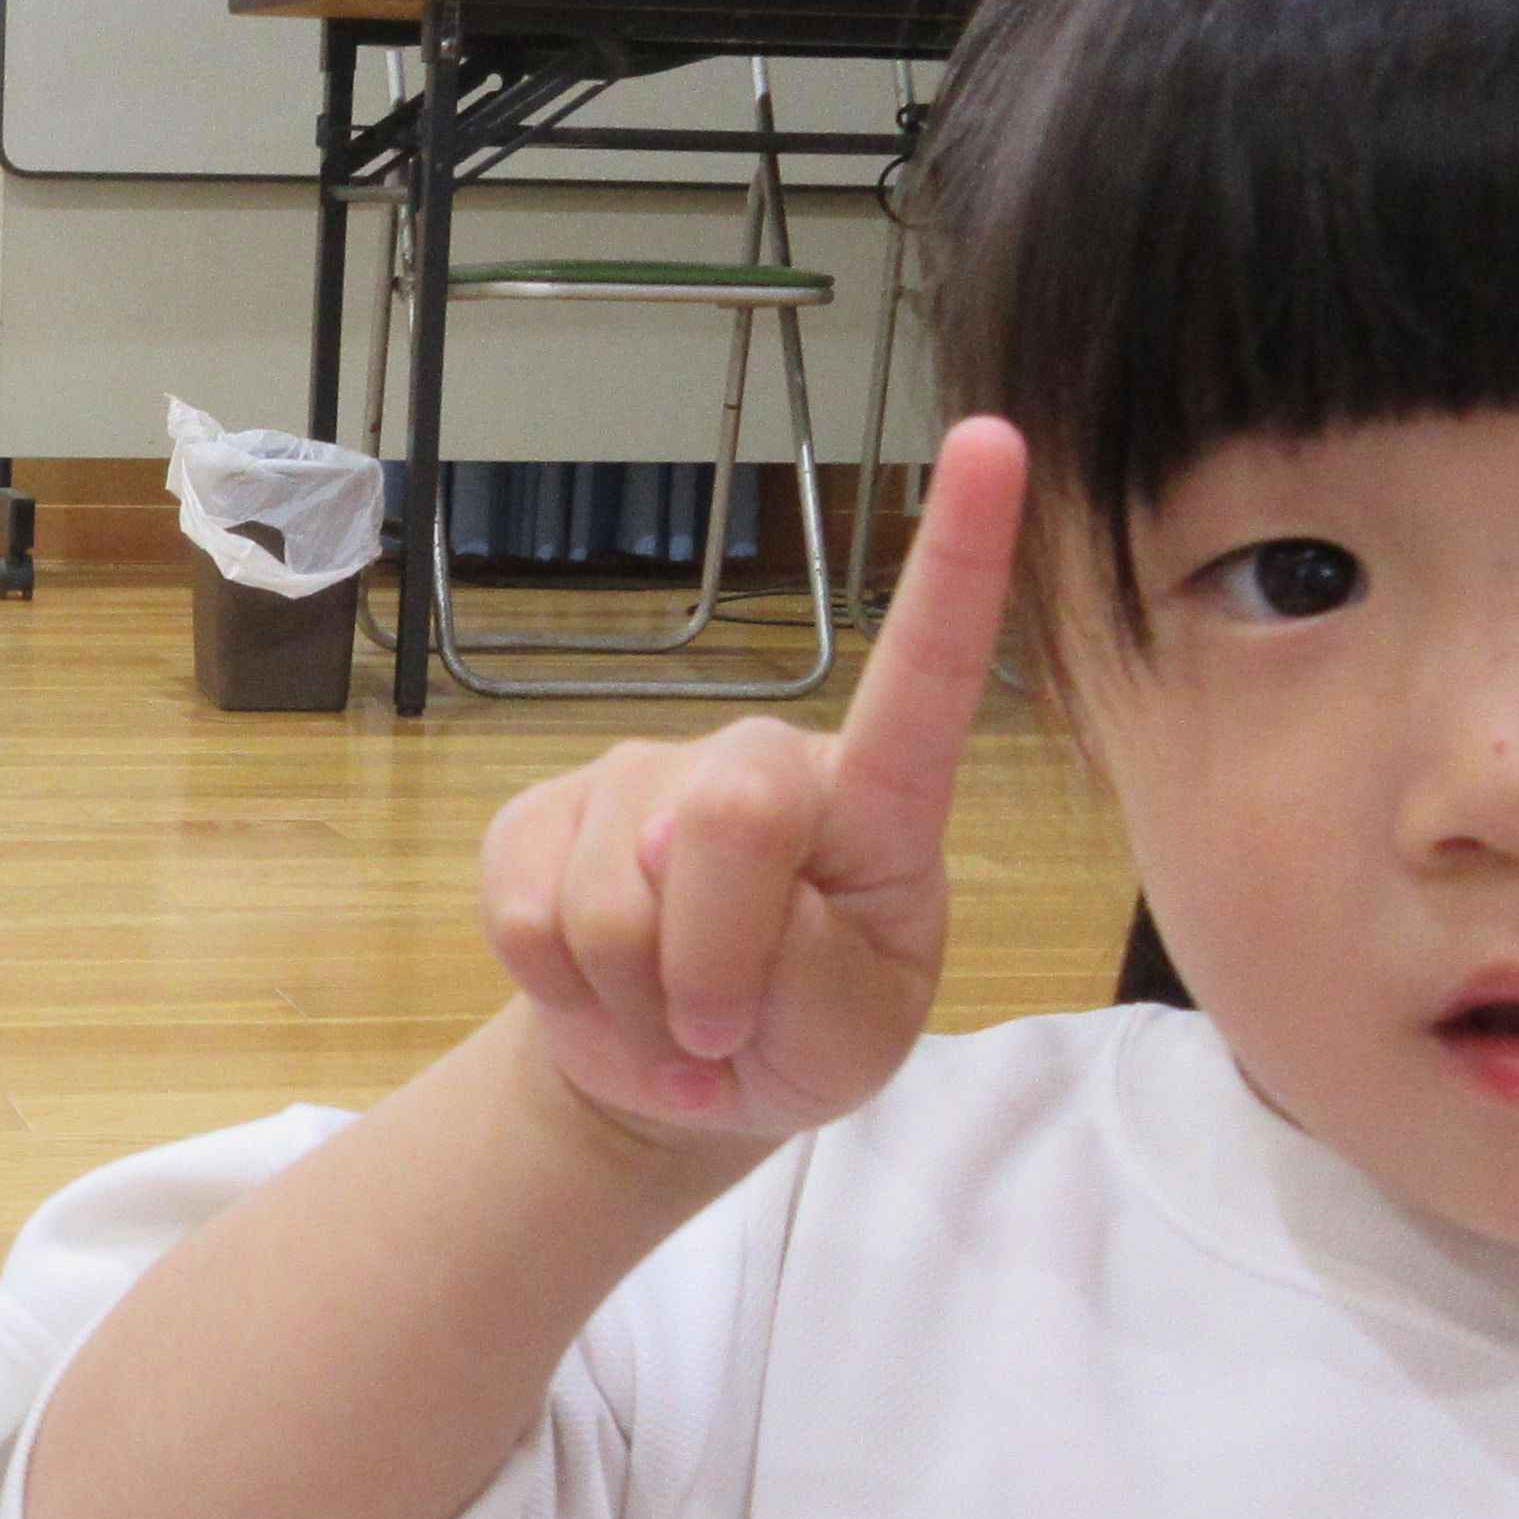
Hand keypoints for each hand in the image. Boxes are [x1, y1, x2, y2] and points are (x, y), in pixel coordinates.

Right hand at [478, 414, 1022, 1146]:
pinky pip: (526, 918)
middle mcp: (760, 761)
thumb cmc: (799, 1039)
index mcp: (876, 800)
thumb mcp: (850, 1040)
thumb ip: (809, 960)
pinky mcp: (536, 820)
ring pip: (612, 899)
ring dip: (638, 1004)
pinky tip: (603, 1005)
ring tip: (673, 1027)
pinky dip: (565, 998)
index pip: (924, 671)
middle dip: (713, 963)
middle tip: (721, 1031)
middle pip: (732, 820)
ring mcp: (639, 781)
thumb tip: (681, 845)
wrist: (676, 1080)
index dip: (957, 557)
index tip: (991, 438)